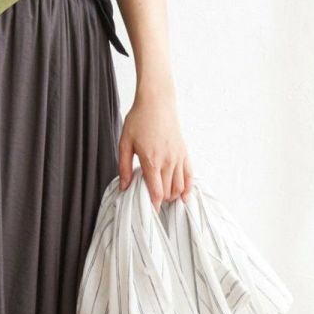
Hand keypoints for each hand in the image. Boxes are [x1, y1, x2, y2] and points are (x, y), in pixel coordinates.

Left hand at [118, 85, 193, 207]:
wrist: (157, 101)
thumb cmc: (139, 119)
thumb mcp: (125, 143)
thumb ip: (124, 167)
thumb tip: (124, 187)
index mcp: (151, 161)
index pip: (156, 192)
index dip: (154, 206)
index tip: (149, 212)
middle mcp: (168, 161)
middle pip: (168, 192)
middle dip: (162, 202)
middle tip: (153, 204)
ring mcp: (178, 157)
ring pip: (180, 186)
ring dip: (173, 196)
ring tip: (165, 199)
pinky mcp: (184, 152)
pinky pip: (189, 175)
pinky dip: (187, 187)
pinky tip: (184, 195)